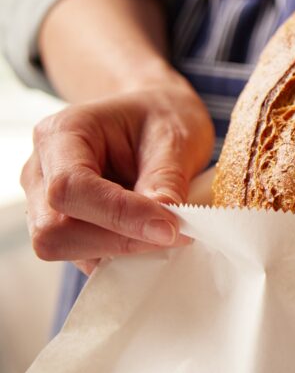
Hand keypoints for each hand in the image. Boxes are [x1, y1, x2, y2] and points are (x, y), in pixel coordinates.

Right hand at [22, 84, 214, 273]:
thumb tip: (164, 228)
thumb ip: (166, 180)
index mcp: (61, 134)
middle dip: (117, 240)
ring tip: (166, 232)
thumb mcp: (175, 137)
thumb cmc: (161, 117)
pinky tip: (151, 237)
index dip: (120, 215)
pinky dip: (121, 256)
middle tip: (174, 233)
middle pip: (55, 229)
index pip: (71, 187)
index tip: (170, 228)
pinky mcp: (64, 226)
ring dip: (120, 252)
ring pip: (64, 248)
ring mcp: (44, 202)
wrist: (154, 116)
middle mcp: (41, 170)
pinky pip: (83, 255)